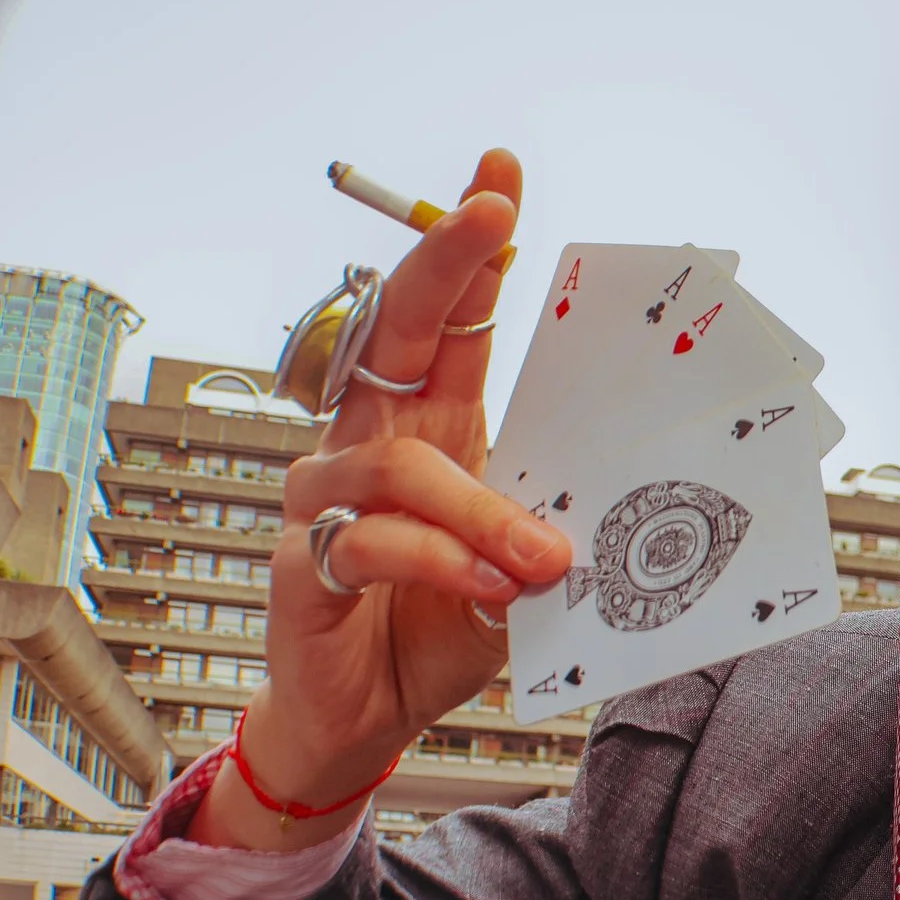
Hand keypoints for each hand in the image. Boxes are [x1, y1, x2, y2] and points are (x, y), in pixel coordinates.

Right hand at [187, 149, 572, 850]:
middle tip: (489, 215)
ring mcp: (327, 496)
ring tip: (545, 562)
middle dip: (443, 264)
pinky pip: (374, 541)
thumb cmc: (437, 627)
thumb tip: (596, 511)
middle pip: (393, 327)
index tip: (500, 180)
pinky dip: (443, 562)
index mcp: (429, 426)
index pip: (446, 322)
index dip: (468, 252)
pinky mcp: (304, 562)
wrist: (363, 719)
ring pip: (404, 463)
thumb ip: (544, 526)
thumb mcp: (517, 570)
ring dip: (486, 510)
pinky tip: (489, 588)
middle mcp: (368, 440)